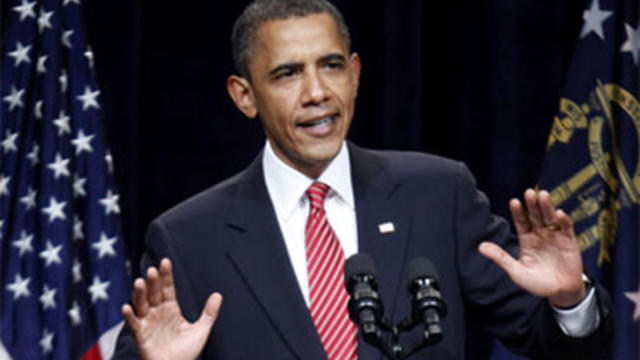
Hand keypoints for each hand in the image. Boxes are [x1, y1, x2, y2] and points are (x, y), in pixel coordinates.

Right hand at [121, 258, 222, 359]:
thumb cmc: (187, 352)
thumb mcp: (201, 330)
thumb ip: (209, 313)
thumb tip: (218, 295)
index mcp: (171, 309)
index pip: (168, 288)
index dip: (166, 276)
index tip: (165, 262)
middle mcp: (158, 313)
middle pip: (154, 293)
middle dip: (153, 282)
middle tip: (152, 270)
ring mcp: (148, 323)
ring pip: (142, 304)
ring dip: (139, 294)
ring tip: (139, 282)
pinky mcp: (141, 336)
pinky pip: (134, 324)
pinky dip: (129, 316)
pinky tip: (127, 307)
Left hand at [478, 189, 585, 307]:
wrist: (560, 293)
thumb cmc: (537, 283)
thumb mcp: (516, 272)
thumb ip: (501, 258)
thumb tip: (481, 247)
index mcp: (526, 239)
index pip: (521, 222)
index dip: (518, 212)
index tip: (514, 202)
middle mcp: (540, 234)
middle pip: (536, 216)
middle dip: (532, 204)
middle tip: (529, 192)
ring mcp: (555, 236)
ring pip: (550, 218)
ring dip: (547, 207)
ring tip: (543, 196)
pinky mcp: (569, 242)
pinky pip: (566, 229)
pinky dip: (564, 221)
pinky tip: (559, 213)